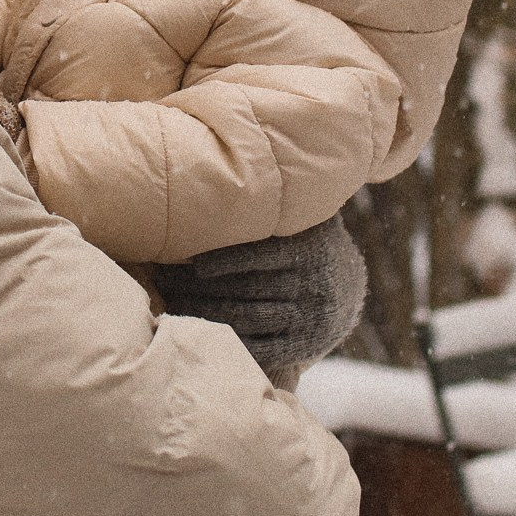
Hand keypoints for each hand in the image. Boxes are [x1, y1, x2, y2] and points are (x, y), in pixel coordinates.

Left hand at [155, 212, 367, 381]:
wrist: (349, 287)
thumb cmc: (307, 243)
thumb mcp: (304, 220)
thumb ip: (280, 204)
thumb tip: (242, 168)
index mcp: (308, 251)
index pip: (261, 257)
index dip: (226, 260)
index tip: (194, 264)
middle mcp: (310, 285)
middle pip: (247, 289)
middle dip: (202, 287)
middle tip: (166, 283)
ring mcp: (306, 318)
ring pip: (249, 318)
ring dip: (207, 314)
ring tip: (173, 305)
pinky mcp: (302, 345)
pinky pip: (263, 347)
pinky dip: (231, 342)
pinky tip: (202, 333)